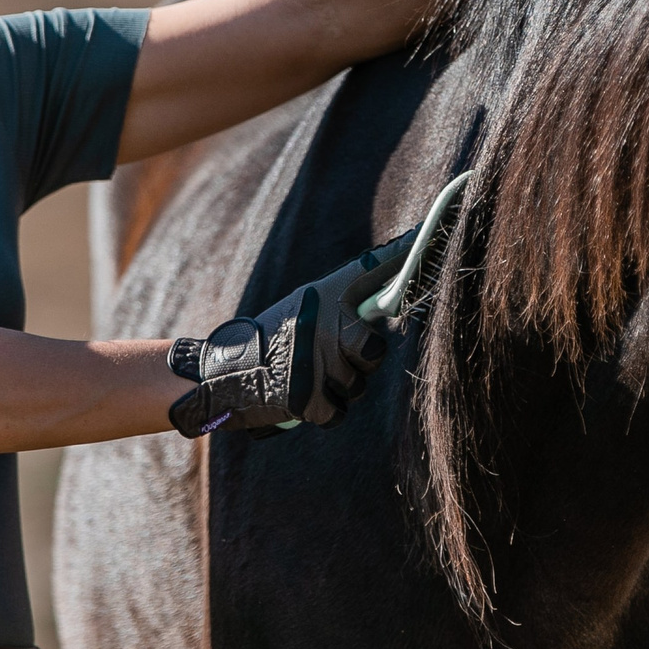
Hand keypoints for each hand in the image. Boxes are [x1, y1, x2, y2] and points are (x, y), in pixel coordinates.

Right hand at [168, 227, 416, 437]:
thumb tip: (394, 280)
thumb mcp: (305, 305)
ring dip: (338, 387)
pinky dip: (323, 411)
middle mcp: (324, 325)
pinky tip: (302, 396)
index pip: (370, 271)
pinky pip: (338, 412)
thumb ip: (344, 302)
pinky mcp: (307, 399)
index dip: (400, 256)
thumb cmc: (274, 337)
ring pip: (356, 386)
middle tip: (334, 356)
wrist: (224, 370)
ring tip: (308, 374)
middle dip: (360, 360)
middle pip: (373, 351)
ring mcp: (316, 362)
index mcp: (323, 297)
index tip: (425, 237)